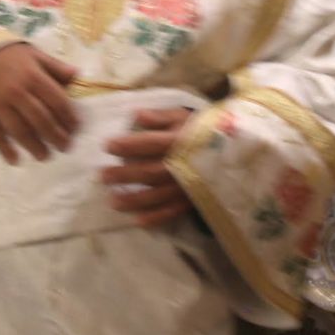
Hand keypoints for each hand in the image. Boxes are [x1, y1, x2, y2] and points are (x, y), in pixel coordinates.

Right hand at [0, 44, 78, 163]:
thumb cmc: (9, 57)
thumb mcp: (35, 55)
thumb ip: (56, 67)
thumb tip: (77, 76)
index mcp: (33, 76)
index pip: (57, 102)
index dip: (68, 118)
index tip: (74, 129)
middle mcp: (16, 91)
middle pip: (41, 120)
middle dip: (55, 137)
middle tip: (64, 147)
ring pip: (20, 131)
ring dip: (34, 146)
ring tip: (44, 156)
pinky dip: (5, 150)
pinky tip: (15, 160)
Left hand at [101, 107, 193, 228]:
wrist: (232, 150)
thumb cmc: (200, 130)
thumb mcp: (183, 115)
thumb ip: (160, 116)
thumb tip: (135, 114)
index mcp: (179, 141)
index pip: (149, 143)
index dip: (127, 145)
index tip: (107, 146)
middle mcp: (183, 165)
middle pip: (149, 172)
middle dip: (124, 175)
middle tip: (102, 176)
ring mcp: (187, 185)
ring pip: (157, 195)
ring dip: (133, 199)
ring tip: (112, 200)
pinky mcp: (192, 199)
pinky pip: (173, 211)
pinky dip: (156, 217)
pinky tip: (137, 220)